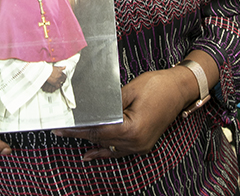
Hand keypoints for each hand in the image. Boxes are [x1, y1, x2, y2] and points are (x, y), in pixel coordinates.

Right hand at [41, 65, 65, 92]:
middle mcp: (60, 75)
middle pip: (63, 80)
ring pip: (61, 83)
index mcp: (60, 72)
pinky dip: (57, 86)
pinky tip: (56, 86)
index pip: (65, 76)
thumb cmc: (49, 69)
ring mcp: (58, 79)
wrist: (45, 71)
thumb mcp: (56, 67)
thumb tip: (65, 67)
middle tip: (61, 82)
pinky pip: (58, 86)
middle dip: (62, 81)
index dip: (64, 78)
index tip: (63, 78)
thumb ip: (61, 67)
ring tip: (58, 84)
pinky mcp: (55, 83)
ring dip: (60, 84)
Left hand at [54, 67, 193, 160]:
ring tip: (69, 136)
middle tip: (59, 130)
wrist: (180, 88)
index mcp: (133, 129)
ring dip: (89, 141)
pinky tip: (89, 154)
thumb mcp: (130, 90)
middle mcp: (137, 143)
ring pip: (108, 146)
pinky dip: (103, 151)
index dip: (78, 129)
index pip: (98, 131)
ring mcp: (140, 146)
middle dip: (79, 134)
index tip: (62, 127)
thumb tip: (90, 109)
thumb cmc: (158, 85)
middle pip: (101, 140)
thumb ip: (109, 103)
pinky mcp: (142, 143)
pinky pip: (118, 150)